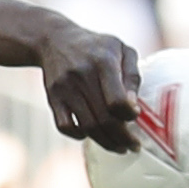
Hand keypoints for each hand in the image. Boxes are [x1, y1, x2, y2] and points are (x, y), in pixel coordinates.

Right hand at [39, 24, 139, 152]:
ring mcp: (65, 89)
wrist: (55, 40)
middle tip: (133, 146)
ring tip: (119, 147)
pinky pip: (65, 127)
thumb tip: (134, 108)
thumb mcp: (121, 49)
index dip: (129, 114)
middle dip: (122, 137)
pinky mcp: (53, 99)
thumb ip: (132, 76)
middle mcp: (82, 75)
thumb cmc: (96, 47)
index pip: (117, 100)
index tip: (136, 116)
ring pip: (87, 127)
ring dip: (106, 142)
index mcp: (103, 61)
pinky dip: (79, 136)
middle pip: (104, 119)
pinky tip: (91, 135)